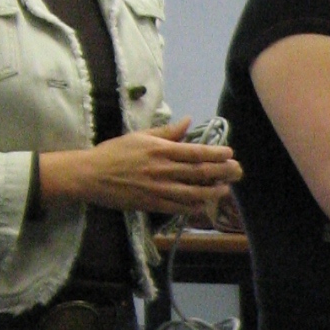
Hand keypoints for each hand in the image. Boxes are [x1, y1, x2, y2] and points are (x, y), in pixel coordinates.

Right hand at [43, 120, 242, 218]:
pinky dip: (194, 207)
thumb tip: (188, 122)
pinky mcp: (152, 204)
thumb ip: (166, 132)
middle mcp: (163, 169)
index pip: (195, 151)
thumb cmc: (114, 152)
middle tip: (238, 171)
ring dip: (213, 192)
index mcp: (160, 150)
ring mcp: (159, 189)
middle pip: (200, 172)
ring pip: (193, 192)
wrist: (91, 175)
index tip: (230, 153)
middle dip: (223, 172)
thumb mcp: (140, 136)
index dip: (216, 153)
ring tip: (225, 189)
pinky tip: (204, 205)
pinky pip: (179, 207)